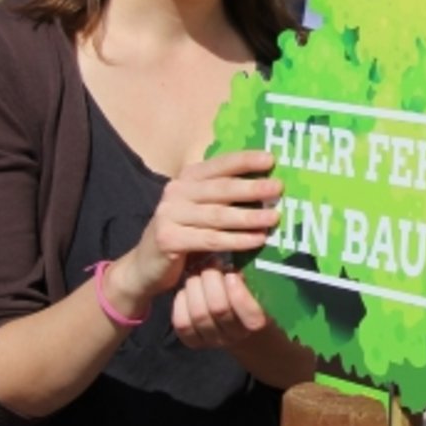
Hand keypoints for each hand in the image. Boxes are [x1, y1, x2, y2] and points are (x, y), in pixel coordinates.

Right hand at [108, 150, 281, 309]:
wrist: (146, 266)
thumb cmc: (184, 234)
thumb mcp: (200, 209)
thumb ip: (223, 196)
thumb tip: (266, 185)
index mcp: (186, 178)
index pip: (219, 165)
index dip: (245, 160)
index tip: (271, 159)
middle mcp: (176, 191)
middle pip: (221, 189)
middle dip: (252, 188)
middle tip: (279, 188)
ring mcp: (169, 215)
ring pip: (218, 215)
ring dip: (249, 217)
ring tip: (274, 217)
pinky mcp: (168, 239)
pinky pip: (210, 239)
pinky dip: (237, 240)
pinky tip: (257, 239)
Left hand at [170, 255, 272, 349]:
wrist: (234, 323)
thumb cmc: (246, 293)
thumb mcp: (255, 284)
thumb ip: (250, 273)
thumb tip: (239, 248)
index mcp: (256, 322)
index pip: (251, 315)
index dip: (239, 293)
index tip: (232, 272)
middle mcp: (235, 335)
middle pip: (219, 309)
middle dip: (212, 281)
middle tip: (211, 263)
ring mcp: (212, 340)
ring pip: (198, 315)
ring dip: (195, 287)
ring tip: (197, 271)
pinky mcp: (192, 341)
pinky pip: (182, 323)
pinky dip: (182, 301)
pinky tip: (186, 288)